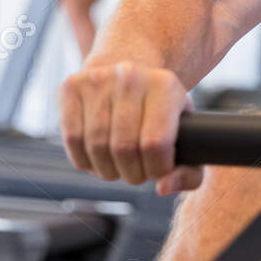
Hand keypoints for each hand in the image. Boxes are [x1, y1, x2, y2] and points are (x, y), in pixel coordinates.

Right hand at [59, 62, 200, 194]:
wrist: (131, 72)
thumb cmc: (161, 114)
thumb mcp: (188, 136)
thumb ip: (189, 172)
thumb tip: (163, 188)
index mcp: (165, 86)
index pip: (155, 144)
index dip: (155, 170)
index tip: (157, 170)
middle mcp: (130, 76)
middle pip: (123, 148)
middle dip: (131, 173)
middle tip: (136, 172)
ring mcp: (98, 79)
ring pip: (96, 146)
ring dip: (107, 170)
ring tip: (118, 166)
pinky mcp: (71, 86)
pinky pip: (72, 140)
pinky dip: (84, 160)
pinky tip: (97, 158)